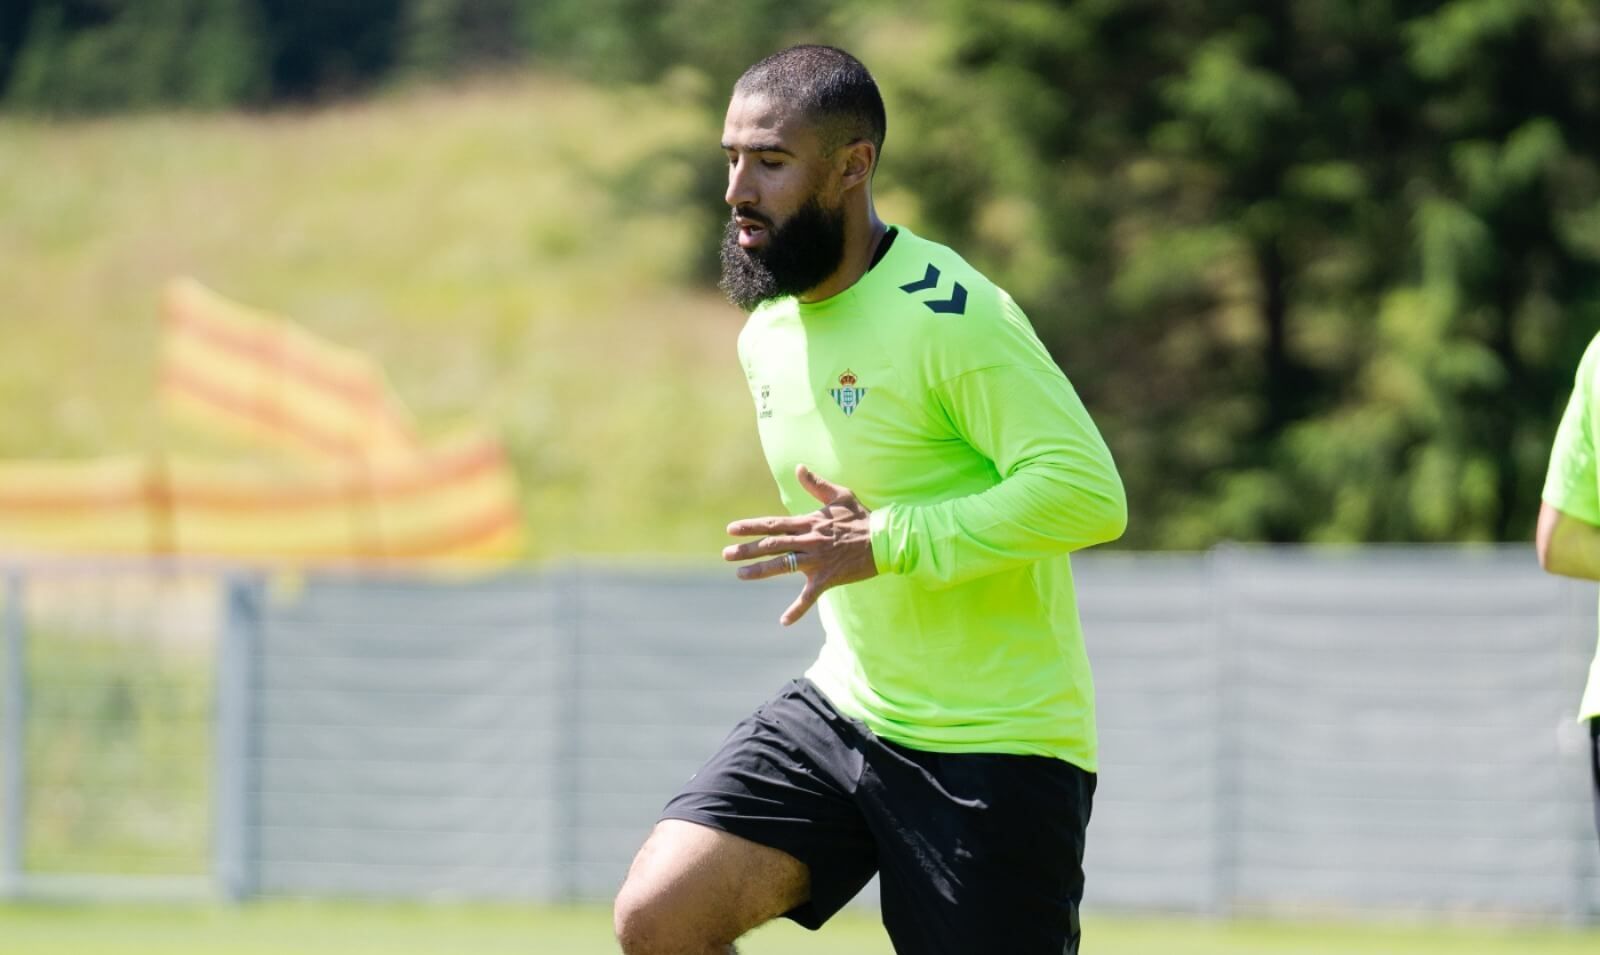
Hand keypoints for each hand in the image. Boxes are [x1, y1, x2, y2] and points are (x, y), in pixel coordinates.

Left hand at [723, 464, 878, 625]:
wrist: (885, 540)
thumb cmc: (862, 517)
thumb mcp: (840, 495)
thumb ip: (816, 485)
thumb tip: (799, 468)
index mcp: (809, 523)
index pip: (774, 524)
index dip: (751, 526)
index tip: (731, 529)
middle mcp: (809, 541)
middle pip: (772, 545)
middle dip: (747, 550)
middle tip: (725, 554)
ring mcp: (817, 561)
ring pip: (783, 566)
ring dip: (759, 571)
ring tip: (740, 575)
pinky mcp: (828, 578)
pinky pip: (809, 597)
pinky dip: (797, 610)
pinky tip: (783, 621)